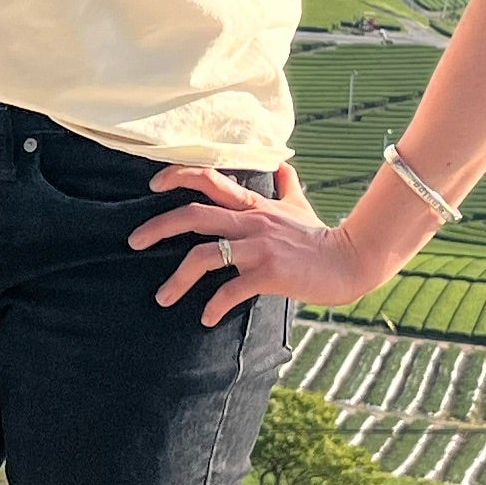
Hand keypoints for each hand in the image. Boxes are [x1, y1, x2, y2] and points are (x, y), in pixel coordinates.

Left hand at [128, 162, 390, 325]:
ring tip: (163, 297)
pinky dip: (214, 305)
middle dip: (158, 228)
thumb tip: (284, 166)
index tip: (153, 184)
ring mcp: (259, 247)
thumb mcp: (302, 206)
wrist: (351, 260)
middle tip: (134, 242)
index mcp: (254, 205)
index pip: (210, 179)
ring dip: (177, 278)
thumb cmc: (322, 237)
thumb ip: (287, 186)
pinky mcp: (269, 273)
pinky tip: (206, 318)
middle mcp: (251, 221)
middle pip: (194, 215)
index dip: (178, 176)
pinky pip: (231, 289)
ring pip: (205, 255)